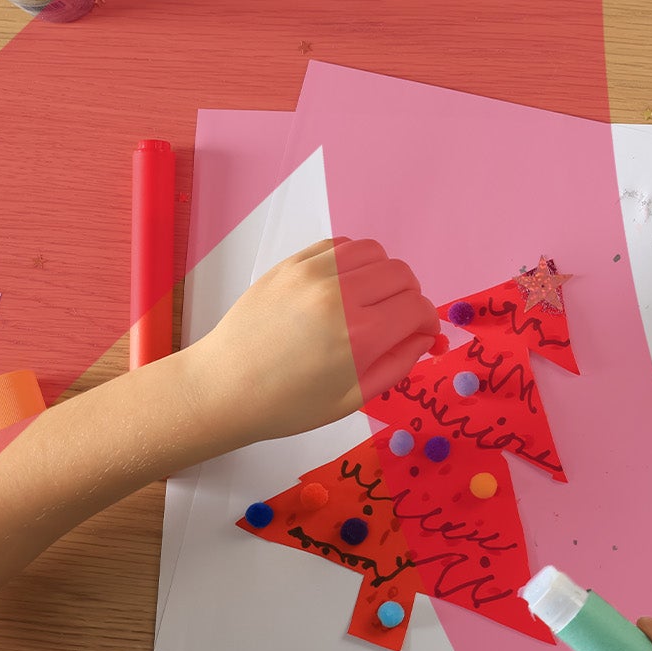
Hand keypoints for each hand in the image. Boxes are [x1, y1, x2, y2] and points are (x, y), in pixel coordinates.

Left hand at [180, 238, 439, 446]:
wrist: (224, 387)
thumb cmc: (288, 404)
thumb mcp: (353, 399)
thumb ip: (398, 364)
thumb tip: (425, 338)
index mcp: (359, 335)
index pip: (417, 308)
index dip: (428, 323)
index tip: (420, 336)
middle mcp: (339, 295)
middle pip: (401, 274)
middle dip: (409, 297)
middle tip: (396, 321)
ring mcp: (312, 273)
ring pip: (374, 252)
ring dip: (383, 275)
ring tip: (370, 301)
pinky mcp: (290, 264)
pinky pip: (339, 246)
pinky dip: (353, 262)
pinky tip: (344, 288)